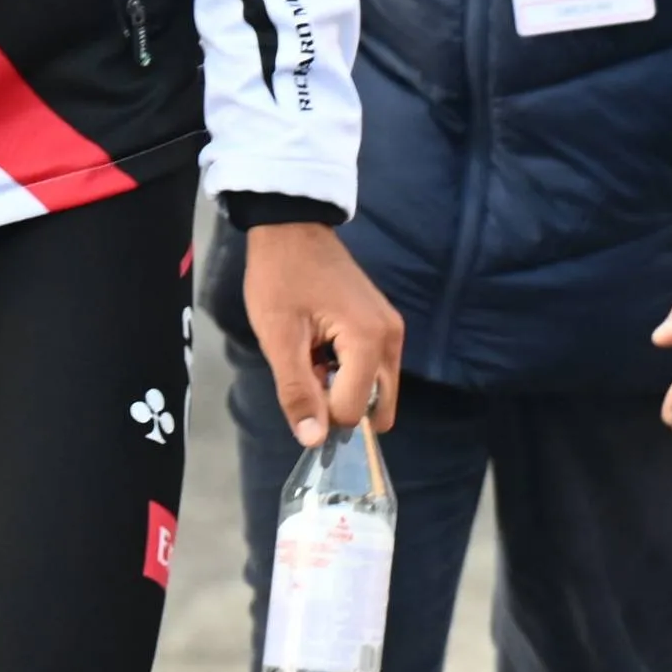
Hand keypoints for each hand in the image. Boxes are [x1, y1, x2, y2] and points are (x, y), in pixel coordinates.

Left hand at [243, 220, 405, 445]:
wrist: (292, 229)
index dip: (318, 409)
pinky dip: (349, 373)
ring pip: (375, 392)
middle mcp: (392, 339)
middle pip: (376, 409)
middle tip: (309, 375)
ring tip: (314, 358)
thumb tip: (314, 442)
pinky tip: (324, 349)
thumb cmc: (280, 278)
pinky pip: (374, 371)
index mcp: (369, 340)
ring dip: (343, 389)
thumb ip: (297, 392)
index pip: (350, 411)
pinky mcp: (386, 327)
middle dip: (340, 406)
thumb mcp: (279, 337)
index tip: (297, 381)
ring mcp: (393, 332)